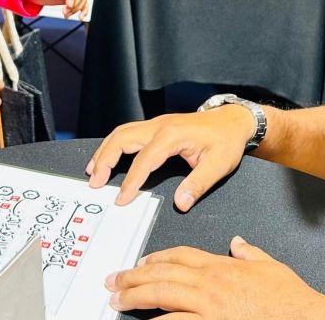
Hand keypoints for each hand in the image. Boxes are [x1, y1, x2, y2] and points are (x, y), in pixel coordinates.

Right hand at [86, 105, 253, 210]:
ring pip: (121, 132)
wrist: (232, 120)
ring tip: (93, 171)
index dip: (131, 181)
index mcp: (172, 135)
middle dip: (105, 160)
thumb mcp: (219, 165)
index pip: (144, 160)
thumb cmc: (226, 141)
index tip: (122, 199)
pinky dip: (113, 145)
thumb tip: (180, 203)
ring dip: (105, 151)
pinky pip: (128, 132)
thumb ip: (198, 185)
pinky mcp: (156, 127)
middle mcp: (159, 126)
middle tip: (95, 182)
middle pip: (122, 138)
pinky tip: (107, 157)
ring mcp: (156, 124)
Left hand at [105, 237, 324, 318]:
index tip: (142, 262)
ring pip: (162, 295)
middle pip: (162, 273)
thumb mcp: (270, 266)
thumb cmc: (289, 298)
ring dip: (135, 297)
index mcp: (221, 266)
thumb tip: (239, 242)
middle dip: (134, 276)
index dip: (157, 258)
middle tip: (114, 281)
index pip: (180, 255)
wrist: (302, 316)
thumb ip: (250, 253)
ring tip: (117, 301)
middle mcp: (210, 282)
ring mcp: (208, 304)